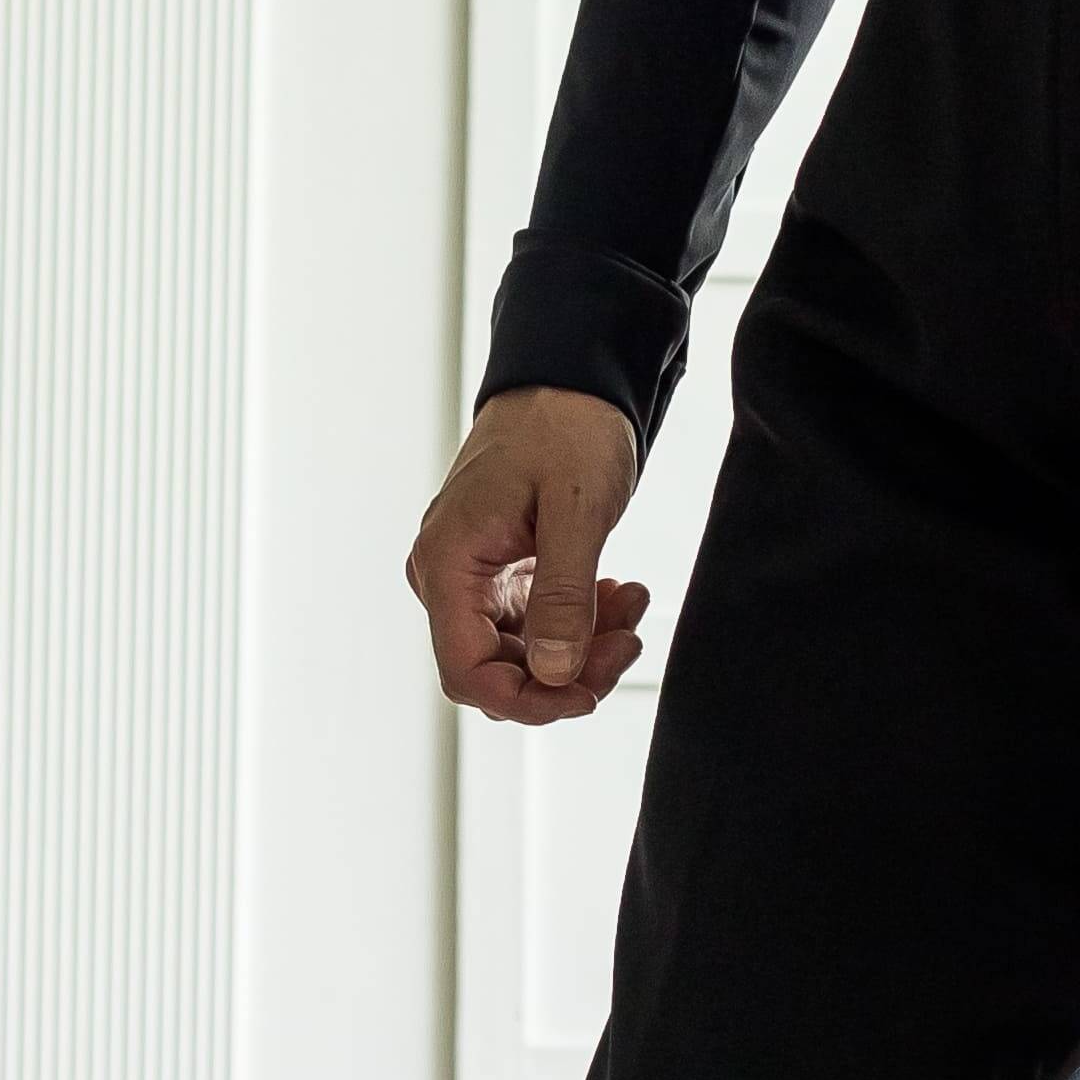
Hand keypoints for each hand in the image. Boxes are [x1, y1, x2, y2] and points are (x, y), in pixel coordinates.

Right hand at [413, 386, 651, 723]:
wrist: (571, 380)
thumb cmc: (566, 428)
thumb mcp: (577, 510)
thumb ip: (563, 596)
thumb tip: (554, 674)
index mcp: (448, 563)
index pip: (467, 672)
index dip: (528, 700)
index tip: (587, 693)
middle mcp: (448, 577)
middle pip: (499, 670)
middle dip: (569, 671)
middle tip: (629, 639)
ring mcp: (473, 577)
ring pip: (524, 652)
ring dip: (584, 645)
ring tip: (631, 604)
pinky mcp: (502, 573)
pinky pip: (538, 623)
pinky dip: (581, 620)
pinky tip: (618, 593)